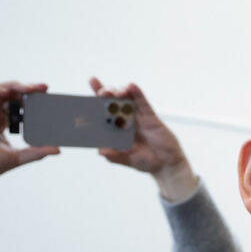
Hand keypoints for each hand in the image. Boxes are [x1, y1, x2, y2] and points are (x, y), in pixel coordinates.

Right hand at [0, 81, 58, 221]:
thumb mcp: (19, 157)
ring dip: (15, 86)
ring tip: (31, 88)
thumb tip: (58, 150)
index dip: (31, 100)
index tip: (47, 99)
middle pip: (11, 95)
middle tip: (44, 88)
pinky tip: (7, 92)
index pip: (18, 106)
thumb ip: (37, 152)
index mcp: (2, 123)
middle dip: (27, 89)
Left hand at [88, 77, 197, 200]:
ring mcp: (137, 116)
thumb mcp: (127, 160)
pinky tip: (131, 86)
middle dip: (105, 93)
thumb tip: (100, 151)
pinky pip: (143, 102)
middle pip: (112, 101)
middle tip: (102, 93)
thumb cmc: (146, 162)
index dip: (93, 101)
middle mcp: (125, 119)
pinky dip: (137, 93)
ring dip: (119, 92)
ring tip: (115, 92)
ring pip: (126, 98)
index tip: (84, 96)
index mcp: (116, 129)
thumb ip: (114, 156)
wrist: (166, 165)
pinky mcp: (150, 116)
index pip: (102, 112)